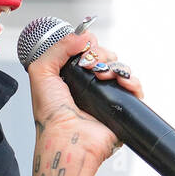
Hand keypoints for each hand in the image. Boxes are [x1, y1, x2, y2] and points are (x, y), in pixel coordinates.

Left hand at [27, 29, 145, 163]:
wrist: (67, 139)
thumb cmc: (51, 115)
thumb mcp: (41, 72)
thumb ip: (58, 48)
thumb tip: (82, 36)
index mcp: (69, 78)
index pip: (86, 51)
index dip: (87, 46)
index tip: (84, 48)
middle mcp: (88, 86)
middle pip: (105, 56)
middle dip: (100, 55)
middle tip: (90, 65)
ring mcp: (106, 96)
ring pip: (121, 68)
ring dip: (114, 66)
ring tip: (102, 76)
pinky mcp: (121, 107)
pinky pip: (134, 86)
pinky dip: (131, 80)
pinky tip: (121, 82)